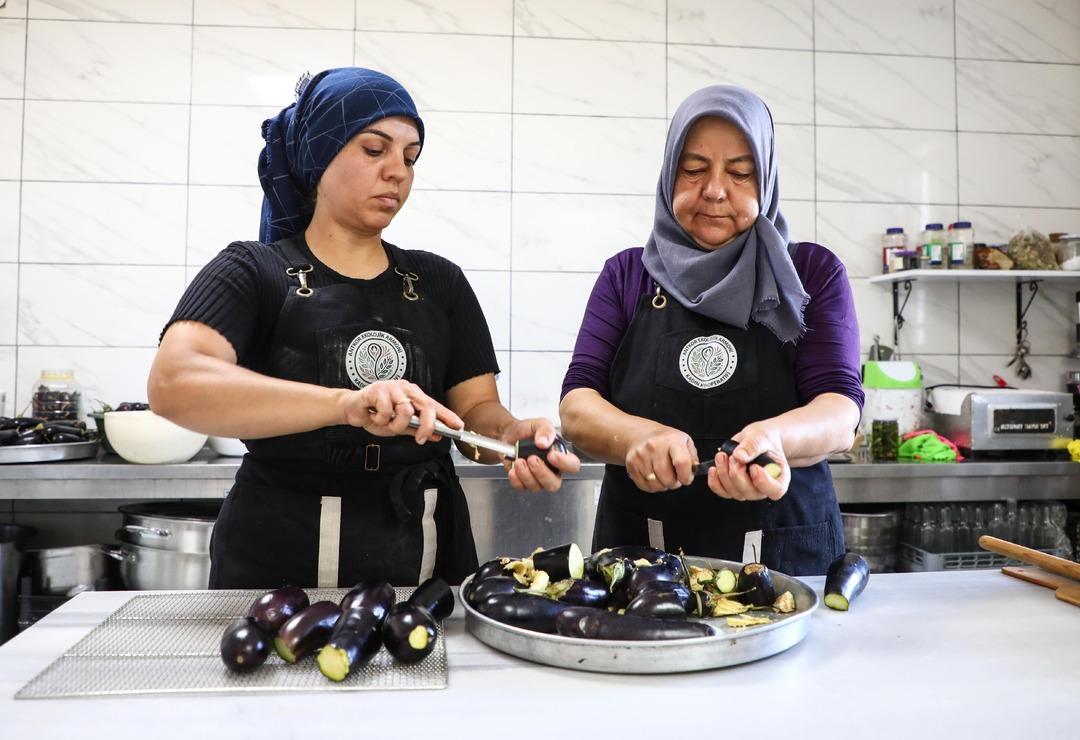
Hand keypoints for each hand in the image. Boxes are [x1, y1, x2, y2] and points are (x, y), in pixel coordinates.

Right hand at [343, 380, 462, 443]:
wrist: (351, 410)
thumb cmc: (376, 415)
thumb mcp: (399, 427)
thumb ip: (416, 429)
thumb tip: (437, 435)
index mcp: (413, 395)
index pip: (434, 405)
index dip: (447, 416)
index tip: (458, 426)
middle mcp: (405, 388)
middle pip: (425, 406)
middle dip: (427, 425)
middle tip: (421, 439)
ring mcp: (392, 387)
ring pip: (405, 410)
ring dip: (395, 424)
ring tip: (385, 423)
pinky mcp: (378, 389)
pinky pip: (386, 410)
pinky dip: (380, 419)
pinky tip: (374, 416)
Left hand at [501, 418, 580, 491]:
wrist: (509, 434)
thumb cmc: (527, 431)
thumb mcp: (539, 424)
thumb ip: (545, 430)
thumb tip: (544, 442)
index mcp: (560, 456)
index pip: (572, 466)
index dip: (564, 463)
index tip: (551, 455)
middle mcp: (551, 470)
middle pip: (554, 483)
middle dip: (542, 472)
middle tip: (532, 458)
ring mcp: (537, 478)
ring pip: (536, 486)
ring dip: (526, 474)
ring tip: (519, 460)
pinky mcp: (523, 482)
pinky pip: (521, 487)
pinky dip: (516, 478)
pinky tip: (513, 468)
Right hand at [625, 427, 698, 492]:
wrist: (641, 435)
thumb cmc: (666, 441)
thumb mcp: (684, 442)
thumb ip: (692, 457)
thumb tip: (694, 470)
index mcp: (671, 440)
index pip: (682, 462)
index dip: (686, 476)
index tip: (686, 479)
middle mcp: (654, 446)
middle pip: (668, 478)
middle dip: (674, 483)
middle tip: (674, 477)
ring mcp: (641, 455)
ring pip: (656, 485)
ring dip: (663, 485)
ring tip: (664, 476)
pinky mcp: (631, 464)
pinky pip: (645, 486)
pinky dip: (652, 486)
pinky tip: (654, 477)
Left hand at [707, 423, 789, 500]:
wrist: (756, 440)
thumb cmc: (764, 439)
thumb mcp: (761, 437)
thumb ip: (752, 446)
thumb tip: (739, 456)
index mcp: (779, 477)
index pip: (775, 490)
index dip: (763, 482)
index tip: (753, 467)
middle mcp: (763, 488)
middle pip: (750, 492)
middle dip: (737, 474)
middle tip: (734, 456)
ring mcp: (748, 490)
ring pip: (734, 492)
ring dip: (724, 474)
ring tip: (723, 455)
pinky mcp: (733, 488)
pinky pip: (722, 491)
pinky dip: (715, 481)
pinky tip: (714, 468)